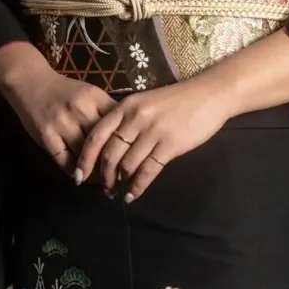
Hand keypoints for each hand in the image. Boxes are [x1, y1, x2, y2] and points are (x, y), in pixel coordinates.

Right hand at [0, 42, 116, 174]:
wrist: (30, 82)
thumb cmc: (64, 91)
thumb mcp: (90, 94)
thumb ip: (106, 112)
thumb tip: (126, 136)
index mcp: (95, 98)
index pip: (117, 124)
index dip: (126, 144)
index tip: (131, 158)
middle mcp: (80, 110)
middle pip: (102, 143)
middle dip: (113, 162)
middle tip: (120, 177)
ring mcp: (62, 124)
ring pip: (85, 155)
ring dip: (95, 172)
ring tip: (103, 181)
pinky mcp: (46, 136)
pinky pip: (64, 161)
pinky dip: (75, 172)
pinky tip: (81, 177)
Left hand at [74, 74, 233, 200]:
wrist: (209, 94)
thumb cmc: (177, 100)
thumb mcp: (145, 103)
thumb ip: (127, 120)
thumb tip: (110, 148)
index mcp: (125, 107)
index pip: (96, 135)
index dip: (85, 158)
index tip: (79, 175)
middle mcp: (135, 119)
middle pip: (109, 154)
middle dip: (103, 176)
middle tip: (103, 188)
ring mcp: (153, 132)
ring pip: (127, 164)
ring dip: (120, 183)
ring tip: (118, 193)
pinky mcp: (170, 145)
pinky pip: (148, 170)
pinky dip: (138, 186)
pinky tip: (134, 194)